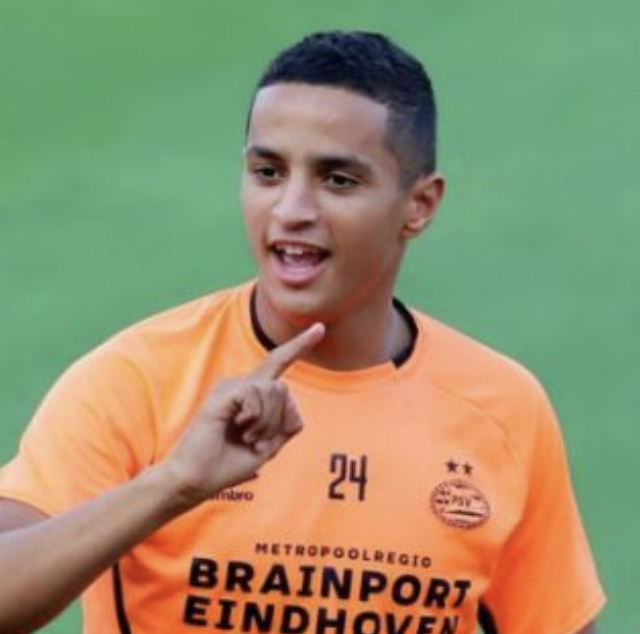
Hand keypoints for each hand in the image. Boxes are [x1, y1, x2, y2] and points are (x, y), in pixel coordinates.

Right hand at [163, 323, 324, 506]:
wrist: (196, 480)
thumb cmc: (227, 464)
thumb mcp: (269, 447)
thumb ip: (286, 425)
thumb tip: (293, 401)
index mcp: (253, 395)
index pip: (278, 363)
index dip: (299, 346)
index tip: (319, 328)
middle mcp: (242, 386)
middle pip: (284, 389)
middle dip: (278, 421)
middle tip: (256, 441)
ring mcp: (231, 387)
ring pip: (274, 391)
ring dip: (267, 423)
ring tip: (246, 437)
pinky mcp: (223, 393)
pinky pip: (256, 394)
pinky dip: (255, 418)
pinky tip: (238, 428)